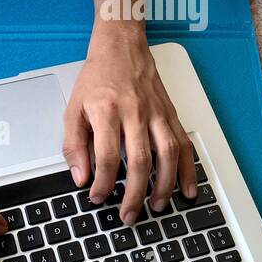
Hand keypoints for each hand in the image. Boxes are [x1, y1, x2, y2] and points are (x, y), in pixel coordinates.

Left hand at [62, 27, 198, 225]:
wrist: (122, 46)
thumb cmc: (97, 77)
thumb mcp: (73, 108)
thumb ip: (74, 145)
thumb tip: (80, 177)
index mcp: (107, 111)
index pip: (108, 156)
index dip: (103, 183)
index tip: (98, 198)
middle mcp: (135, 112)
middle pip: (140, 160)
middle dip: (135, 194)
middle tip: (129, 215)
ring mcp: (156, 113)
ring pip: (167, 154)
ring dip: (164, 185)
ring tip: (157, 206)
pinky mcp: (170, 114)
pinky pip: (183, 144)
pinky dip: (188, 169)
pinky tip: (187, 189)